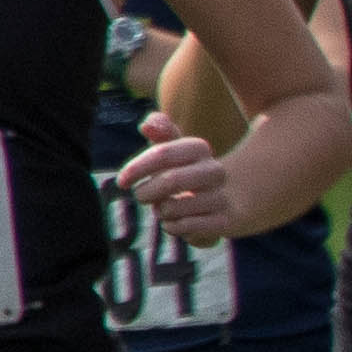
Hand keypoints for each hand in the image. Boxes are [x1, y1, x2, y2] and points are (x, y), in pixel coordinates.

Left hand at [114, 108, 238, 245]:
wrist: (229, 198)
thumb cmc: (187, 171)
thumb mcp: (174, 150)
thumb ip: (160, 132)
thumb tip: (146, 125)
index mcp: (199, 148)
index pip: (163, 153)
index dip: (137, 167)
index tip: (122, 181)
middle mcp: (215, 171)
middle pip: (171, 181)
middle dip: (147, 193)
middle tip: (143, 197)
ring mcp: (222, 196)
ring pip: (174, 208)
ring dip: (160, 211)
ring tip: (165, 209)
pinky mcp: (225, 221)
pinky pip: (185, 227)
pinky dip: (173, 227)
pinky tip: (176, 222)